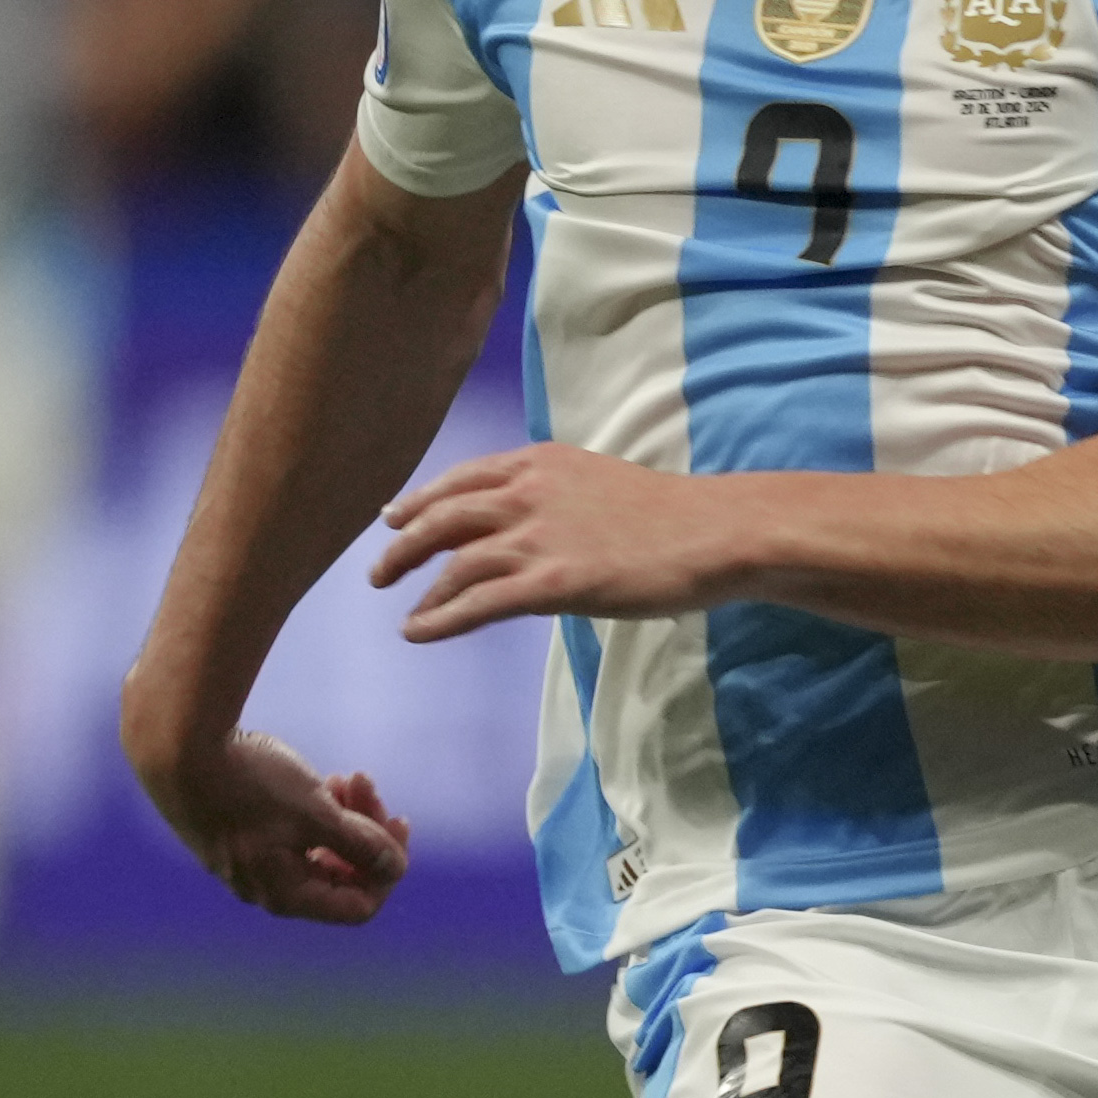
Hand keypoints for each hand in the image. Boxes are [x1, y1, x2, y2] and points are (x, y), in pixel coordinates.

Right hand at [136, 720, 411, 925]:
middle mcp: (262, 887)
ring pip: (315, 846)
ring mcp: (244, 860)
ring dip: (342, 813)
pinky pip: (289, 831)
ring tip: (346, 776)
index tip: (397, 822)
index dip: (387, 870)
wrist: (176, 744)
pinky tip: (320, 778)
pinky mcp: (233, 831)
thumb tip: (395, 869)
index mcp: (285, 895)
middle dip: (365, 831)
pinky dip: (312, 807)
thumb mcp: (318, 814)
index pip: (359, 905)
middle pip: (338, 872)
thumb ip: (362, 846)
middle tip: (365, 783)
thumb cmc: (249, 783)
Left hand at [372, 444, 740, 640]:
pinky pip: (478, 603)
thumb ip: (555, 497)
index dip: (421, 500)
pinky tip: (418, 633)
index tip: (395, 517)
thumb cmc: (674, 514)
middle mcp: (527, 493)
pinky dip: (440, 619)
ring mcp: (538, 538)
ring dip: (419, 588)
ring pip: (454, 563)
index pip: (462, 479)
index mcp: (540, 464)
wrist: (716, 532)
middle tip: (380, 571)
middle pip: (442, 517)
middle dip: (403, 545)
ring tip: (402, 611)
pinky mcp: (552, 583)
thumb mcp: (599, 483)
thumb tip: (528, 531)